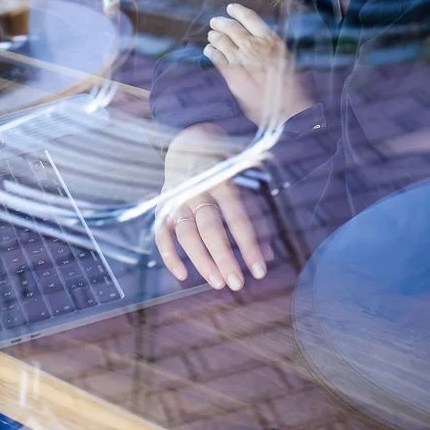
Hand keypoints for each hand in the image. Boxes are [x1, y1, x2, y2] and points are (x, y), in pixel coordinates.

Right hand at [154, 123, 272, 290]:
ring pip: (186, 234)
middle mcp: (198, 189)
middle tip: (236, 284)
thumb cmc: (223, 172)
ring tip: (217, 282)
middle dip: (224, 258)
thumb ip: (255, 218)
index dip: (249, 246)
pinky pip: (161, 235)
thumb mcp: (243, 186)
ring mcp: (177, 198)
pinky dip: (169, 255)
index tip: (259, 271)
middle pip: (210, 227)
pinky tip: (183, 275)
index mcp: (223, 181)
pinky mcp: (162, 207)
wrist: (189, 145)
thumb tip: (268, 255)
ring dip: (201, 260)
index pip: (238, 218)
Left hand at [204, 3, 313, 127]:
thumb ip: (271, 49)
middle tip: (215, 22)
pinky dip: (210, 52)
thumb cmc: (292, 88)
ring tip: (211, 37)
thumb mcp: (287, 61)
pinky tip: (208, 51)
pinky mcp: (231, 75)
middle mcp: (254, 46)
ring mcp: (241, 59)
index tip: (231, 8)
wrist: (287, 108)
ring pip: (221, 41)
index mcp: (270, 40)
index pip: (250, 17)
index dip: (237, 11)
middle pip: (231, 27)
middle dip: (221, 23)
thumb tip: (263, 43)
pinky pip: (216, 58)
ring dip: (215, 37)